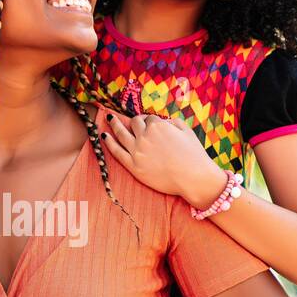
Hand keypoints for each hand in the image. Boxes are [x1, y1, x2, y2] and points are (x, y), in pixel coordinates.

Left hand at [101, 112, 223, 205]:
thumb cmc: (193, 154)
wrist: (193, 178)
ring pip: (121, 134)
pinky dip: (108, 143)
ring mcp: (137, 151)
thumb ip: (172, 122)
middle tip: (132, 122)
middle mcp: (145, 136)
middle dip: (134, 122)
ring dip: (114, 124)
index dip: (150, 120)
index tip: (150, 123)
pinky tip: (103, 136)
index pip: (149, 118)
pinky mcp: (133, 166)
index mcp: (157, 125)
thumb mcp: (186, 130)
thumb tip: (162, 121)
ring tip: (108, 120)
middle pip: (134, 123)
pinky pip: (117, 152)